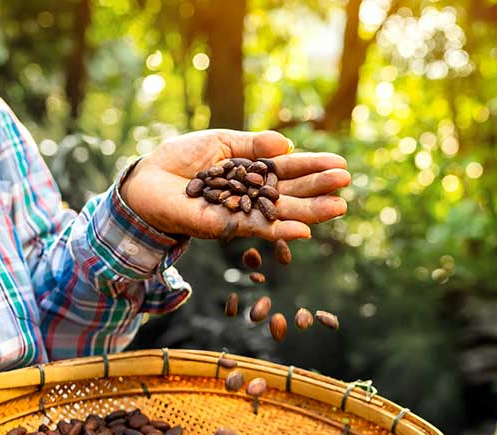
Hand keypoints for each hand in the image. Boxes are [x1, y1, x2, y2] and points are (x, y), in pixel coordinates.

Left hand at [120, 129, 349, 240]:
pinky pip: (259, 229)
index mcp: (253, 172)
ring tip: (339, 207)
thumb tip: (287, 146)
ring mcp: (243, 212)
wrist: (149, 180)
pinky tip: (304, 229)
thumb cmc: (181, 159)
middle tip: (347, 183)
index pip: (289, 170)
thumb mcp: (221, 142)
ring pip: (282, 213)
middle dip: (319, 188)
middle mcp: (253, 195)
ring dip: (311, 212)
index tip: (340, 165)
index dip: (314, 166)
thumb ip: (254, 145)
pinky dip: (282, 230)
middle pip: (292, 192)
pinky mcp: (228, 226)